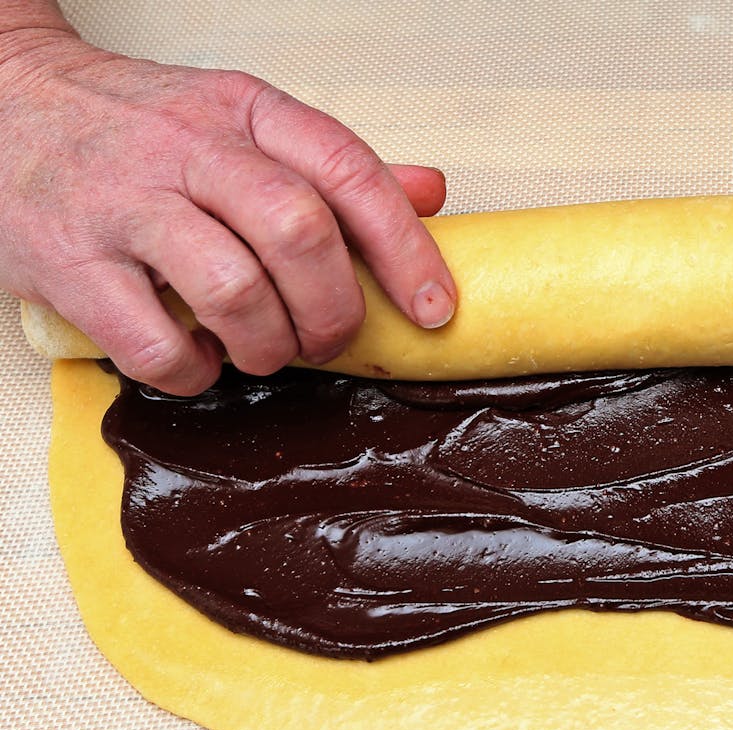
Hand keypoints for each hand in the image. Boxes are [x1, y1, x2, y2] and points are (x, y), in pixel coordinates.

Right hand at [0, 28, 455, 393]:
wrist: (3, 100)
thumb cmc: (140, 130)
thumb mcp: (242, 123)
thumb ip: (334, 166)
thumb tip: (431, 193)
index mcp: (247, 112)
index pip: (348, 173)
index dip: (406, 250)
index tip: (435, 308)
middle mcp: (188, 150)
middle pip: (299, 233)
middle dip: (335, 310)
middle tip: (330, 339)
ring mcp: (124, 205)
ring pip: (233, 290)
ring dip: (269, 346)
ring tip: (265, 351)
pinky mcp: (69, 263)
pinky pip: (153, 343)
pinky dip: (193, 371)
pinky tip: (199, 359)